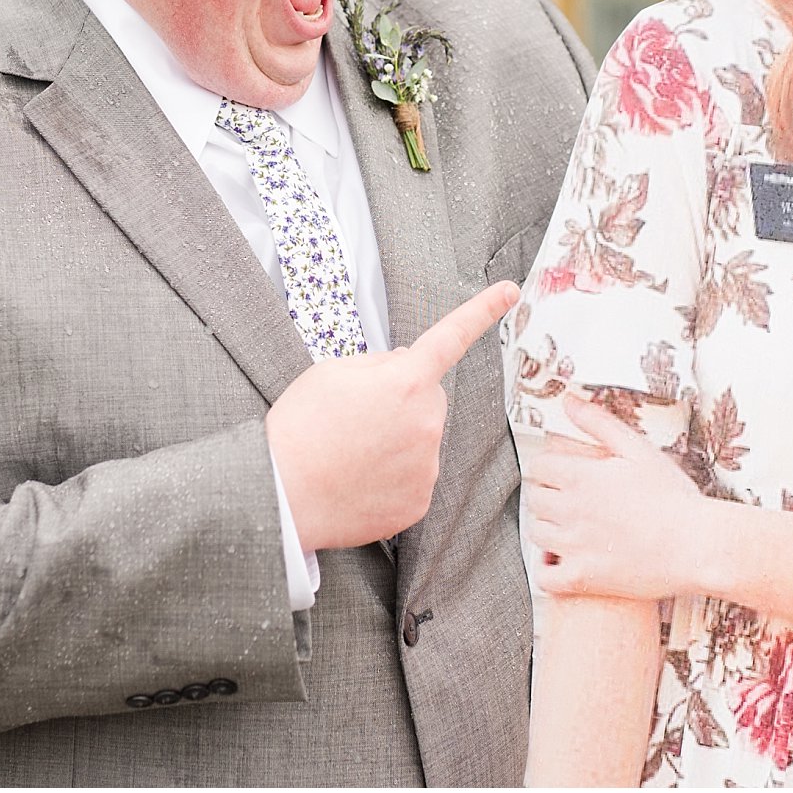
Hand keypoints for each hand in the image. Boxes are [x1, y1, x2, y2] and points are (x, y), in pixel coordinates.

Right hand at [267, 281, 517, 550]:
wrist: (281, 496)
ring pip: (422, 439)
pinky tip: (359, 480)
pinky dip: (392, 477)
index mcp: (405, 379)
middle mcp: (427, 421)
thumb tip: (409, 363)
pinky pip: (415, 477)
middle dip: (403, 400)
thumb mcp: (331, 372)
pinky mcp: (419, 501)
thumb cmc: (300, 428)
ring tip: (351, 453)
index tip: (512, 291)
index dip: (484, 310)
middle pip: (428, 398)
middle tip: (356, 418)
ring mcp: (427, 465)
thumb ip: (379, 362)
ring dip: (397, 440)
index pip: (452, 335)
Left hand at [524, 393, 708, 600]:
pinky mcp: (583, 579)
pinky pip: (545, 577)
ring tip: (566, 526)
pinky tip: (562, 560)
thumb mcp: (638, 448)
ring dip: (546, 527)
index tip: (560, 472)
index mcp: (580, 477)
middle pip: (534, 499)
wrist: (698, 546)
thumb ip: (598, 422)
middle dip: (546, 495)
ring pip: (536, 534)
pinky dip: (547, 568)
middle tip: (566, 498)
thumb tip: (568, 401)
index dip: (548, 467)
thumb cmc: (674, 498)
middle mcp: (570, 511)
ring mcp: (574, 547)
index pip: (538, 467)